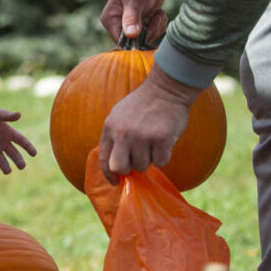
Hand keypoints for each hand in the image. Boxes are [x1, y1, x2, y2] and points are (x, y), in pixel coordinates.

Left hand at [0, 107, 37, 178]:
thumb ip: (7, 116)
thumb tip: (19, 114)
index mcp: (8, 133)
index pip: (22, 141)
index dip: (28, 147)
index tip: (34, 153)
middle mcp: (3, 143)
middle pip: (14, 154)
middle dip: (18, 161)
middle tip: (22, 166)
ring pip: (2, 161)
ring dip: (5, 167)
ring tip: (7, 171)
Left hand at [98, 68, 202, 183]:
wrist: (166, 89)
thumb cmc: (144, 104)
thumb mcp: (119, 116)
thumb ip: (115, 137)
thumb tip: (114, 165)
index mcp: (110, 127)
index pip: (104, 158)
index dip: (109, 173)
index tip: (115, 181)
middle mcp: (123, 133)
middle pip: (120, 167)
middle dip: (130, 168)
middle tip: (139, 160)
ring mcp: (142, 136)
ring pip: (143, 166)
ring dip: (150, 159)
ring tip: (154, 142)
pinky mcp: (161, 139)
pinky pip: (161, 162)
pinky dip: (164, 156)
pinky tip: (165, 141)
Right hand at [99, 0, 169, 44]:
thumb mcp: (135, 0)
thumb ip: (132, 18)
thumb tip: (131, 35)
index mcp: (110, 19)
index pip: (121, 41)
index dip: (135, 40)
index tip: (147, 29)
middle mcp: (119, 24)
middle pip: (135, 43)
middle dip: (149, 33)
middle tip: (155, 18)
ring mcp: (132, 24)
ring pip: (146, 39)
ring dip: (156, 28)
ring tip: (158, 13)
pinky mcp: (144, 23)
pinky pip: (153, 33)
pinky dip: (159, 24)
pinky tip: (159, 13)